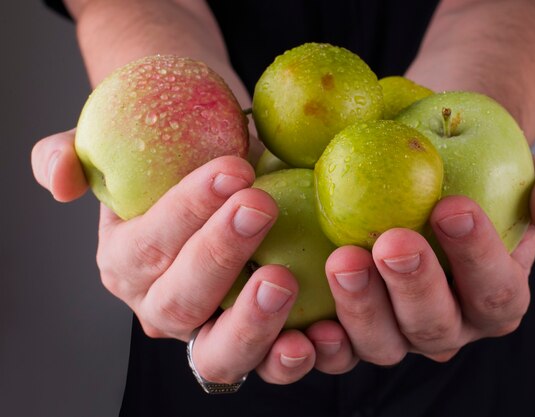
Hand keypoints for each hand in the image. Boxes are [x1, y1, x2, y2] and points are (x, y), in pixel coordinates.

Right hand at [31, 130, 318, 384]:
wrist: (231, 178)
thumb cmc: (179, 162)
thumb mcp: (119, 147)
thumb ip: (68, 156)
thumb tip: (59, 180)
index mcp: (128, 263)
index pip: (150, 245)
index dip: (186, 211)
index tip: (234, 170)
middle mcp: (163, 308)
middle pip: (182, 302)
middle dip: (218, 255)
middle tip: (259, 207)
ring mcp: (210, 334)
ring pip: (220, 353)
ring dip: (251, 323)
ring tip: (282, 281)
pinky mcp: (258, 345)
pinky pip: (270, 365)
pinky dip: (292, 357)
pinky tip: (322, 333)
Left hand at [305, 155, 534, 371]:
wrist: (418, 174)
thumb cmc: (472, 176)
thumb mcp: (523, 173)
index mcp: (493, 296)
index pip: (496, 289)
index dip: (479, 256)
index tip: (453, 207)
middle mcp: (445, 325)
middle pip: (433, 324)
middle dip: (413, 286)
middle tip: (390, 241)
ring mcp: (393, 333)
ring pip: (382, 343)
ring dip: (361, 308)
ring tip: (342, 261)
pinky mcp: (347, 331)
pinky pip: (336, 352)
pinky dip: (321, 345)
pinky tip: (307, 320)